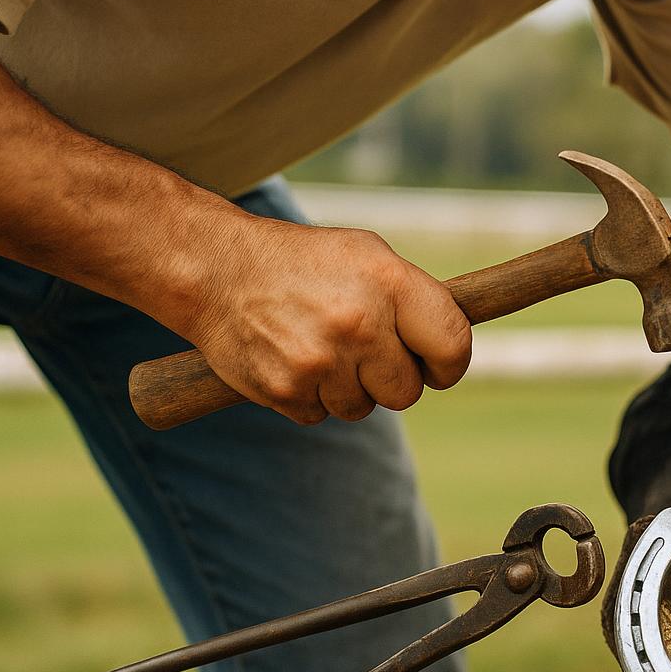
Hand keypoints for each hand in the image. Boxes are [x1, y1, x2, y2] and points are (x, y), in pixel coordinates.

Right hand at [178, 217, 471, 424]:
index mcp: (390, 282)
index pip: (452, 345)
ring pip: (362, 408)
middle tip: (362, 350)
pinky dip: (309, 396)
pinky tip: (292, 358)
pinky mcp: (286, 390)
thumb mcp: (367, 256)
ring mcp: (321, 360)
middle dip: (390, 379)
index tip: (437, 367)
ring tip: (319, 346)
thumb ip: (414, 299)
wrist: (217, 268)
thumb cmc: (304, 263)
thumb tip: (453, 348)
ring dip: (346, 388)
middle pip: (406, 391)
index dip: (449, 365)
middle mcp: (359, 322)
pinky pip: (320, 415)